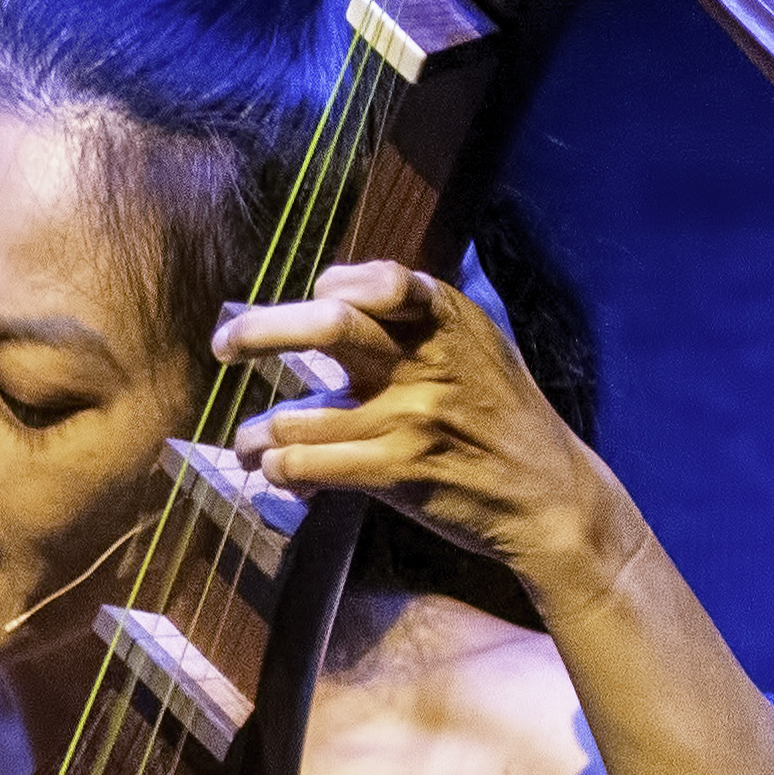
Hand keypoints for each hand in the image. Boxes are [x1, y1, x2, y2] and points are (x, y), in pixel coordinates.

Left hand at [218, 261, 644, 616]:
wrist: (550, 496)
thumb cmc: (504, 419)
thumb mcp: (485, 347)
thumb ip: (429, 313)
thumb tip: (368, 277)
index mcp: (450, 324)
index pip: (380, 280)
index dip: (332, 284)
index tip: (308, 295)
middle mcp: (427, 364)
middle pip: (328, 326)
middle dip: (259, 330)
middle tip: (223, 344)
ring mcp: (410, 419)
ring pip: (295, 412)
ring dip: (252, 433)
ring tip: (246, 445)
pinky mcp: (396, 474)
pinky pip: (304, 463)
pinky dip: (276, 468)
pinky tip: (277, 472)